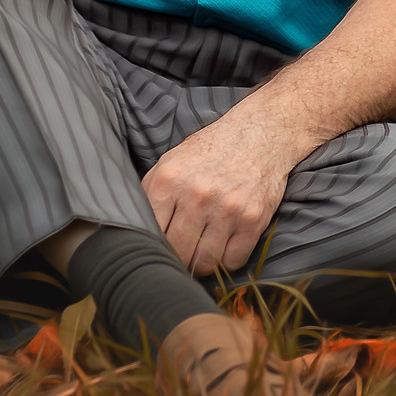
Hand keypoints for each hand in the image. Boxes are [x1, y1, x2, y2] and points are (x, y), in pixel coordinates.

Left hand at [141, 116, 307, 275]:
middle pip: (177, 252)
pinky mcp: (253, 218)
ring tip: (204, 249)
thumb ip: (151, 192)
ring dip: (203, 262)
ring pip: (205, 262)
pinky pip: (233, 260)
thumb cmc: (212, 150)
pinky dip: (228, 259)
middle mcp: (197, 194)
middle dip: (178, 258)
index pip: (151, 233)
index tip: (161, 246)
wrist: (260, 132)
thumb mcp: (172, 161)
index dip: (155, 245)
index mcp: (169, 180)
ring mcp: (227, 208)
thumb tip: (135, 228)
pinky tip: (226, 244)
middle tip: (183, 253)